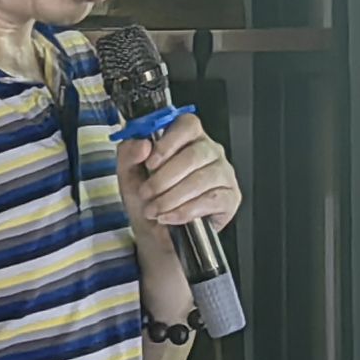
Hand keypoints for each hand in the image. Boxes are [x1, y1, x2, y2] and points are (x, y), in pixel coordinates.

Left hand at [112, 111, 241, 241]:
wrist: (156, 234)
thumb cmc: (148, 200)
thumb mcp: (129, 175)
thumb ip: (129, 154)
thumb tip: (142, 145)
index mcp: (188, 138)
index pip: (188, 124)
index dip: (168, 142)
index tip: (150, 162)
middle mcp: (210, 152)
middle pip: (194, 154)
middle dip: (164, 178)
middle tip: (147, 192)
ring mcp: (223, 174)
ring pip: (201, 179)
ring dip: (171, 198)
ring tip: (155, 209)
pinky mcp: (230, 197)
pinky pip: (211, 200)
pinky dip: (185, 211)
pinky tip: (170, 217)